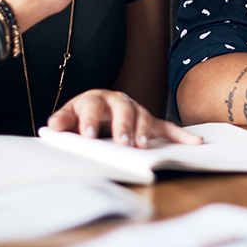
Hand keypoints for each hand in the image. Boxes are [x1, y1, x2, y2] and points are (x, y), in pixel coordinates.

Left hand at [47, 89, 203, 147]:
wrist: (97, 108)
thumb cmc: (83, 116)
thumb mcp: (70, 116)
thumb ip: (63, 121)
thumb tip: (52, 126)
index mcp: (95, 99)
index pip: (92, 106)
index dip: (90, 121)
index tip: (88, 136)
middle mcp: (117, 101)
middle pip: (122, 110)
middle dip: (122, 127)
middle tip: (121, 143)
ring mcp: (136, 110)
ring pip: (143, 117)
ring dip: (143, 132)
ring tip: (141, 147)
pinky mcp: (149, 121)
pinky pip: (166, 127)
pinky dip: (181, 134)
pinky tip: (194, 142)